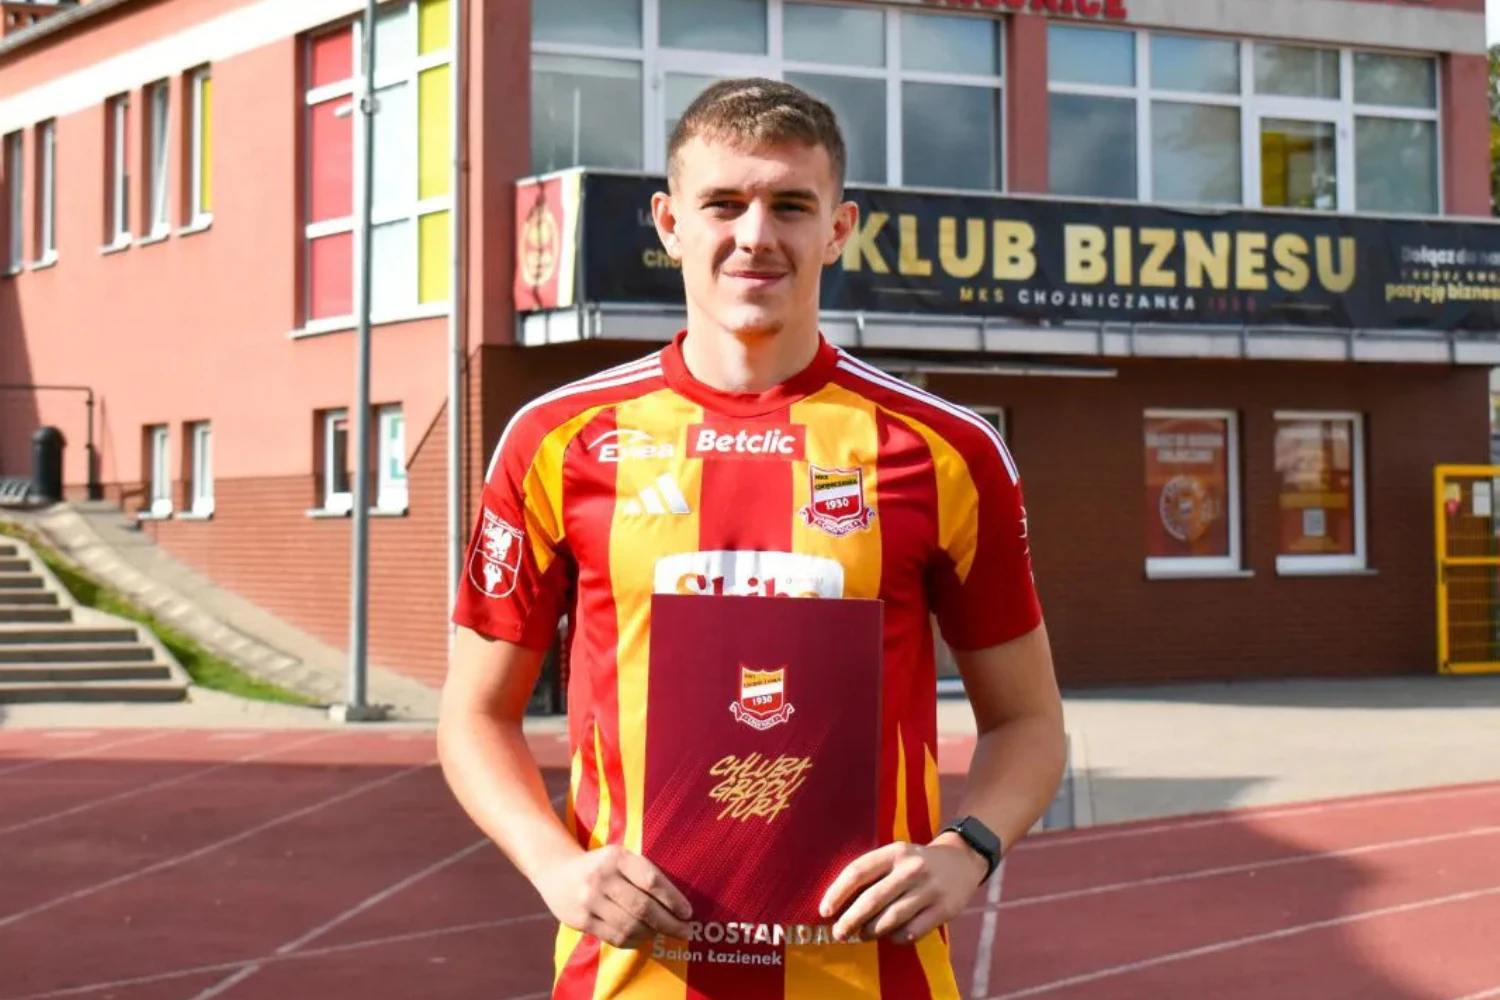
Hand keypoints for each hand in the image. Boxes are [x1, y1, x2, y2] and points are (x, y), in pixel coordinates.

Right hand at [533, 844, 694, 948]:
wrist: (556, 871)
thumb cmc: (600, 866)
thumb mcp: (619, 858)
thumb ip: (643, 874)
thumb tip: (677, 905)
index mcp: (616, 857)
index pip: (651, 880)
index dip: (673, 899)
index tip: (688, 912)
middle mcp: (602, 877)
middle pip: (643, 907)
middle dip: (669, 923)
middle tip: (686, 930)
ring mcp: (589, 900)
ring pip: (630, 926)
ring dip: (652, 933)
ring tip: (662, 933)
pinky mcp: (581, 920)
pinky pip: (615, 937)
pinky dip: (634, 941)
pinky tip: (642, 938)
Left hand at [818, 835, 988, 944]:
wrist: (962, 861)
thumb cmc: (916, 863)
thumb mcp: (896, 856)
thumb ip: (872, 874)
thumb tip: (838, 904)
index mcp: (894, 852)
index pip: (858, 871)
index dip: (837, 892)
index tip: (824, 910)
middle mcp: (912, 868)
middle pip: (872, 899)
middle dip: (850, 920)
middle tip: (839, 933)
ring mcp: (930, 889)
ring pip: (891, 918)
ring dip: (871, 931)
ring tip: (862, 935)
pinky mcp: (944, 909)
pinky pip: (912, 931)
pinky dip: (896, 938)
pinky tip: (891, 936)